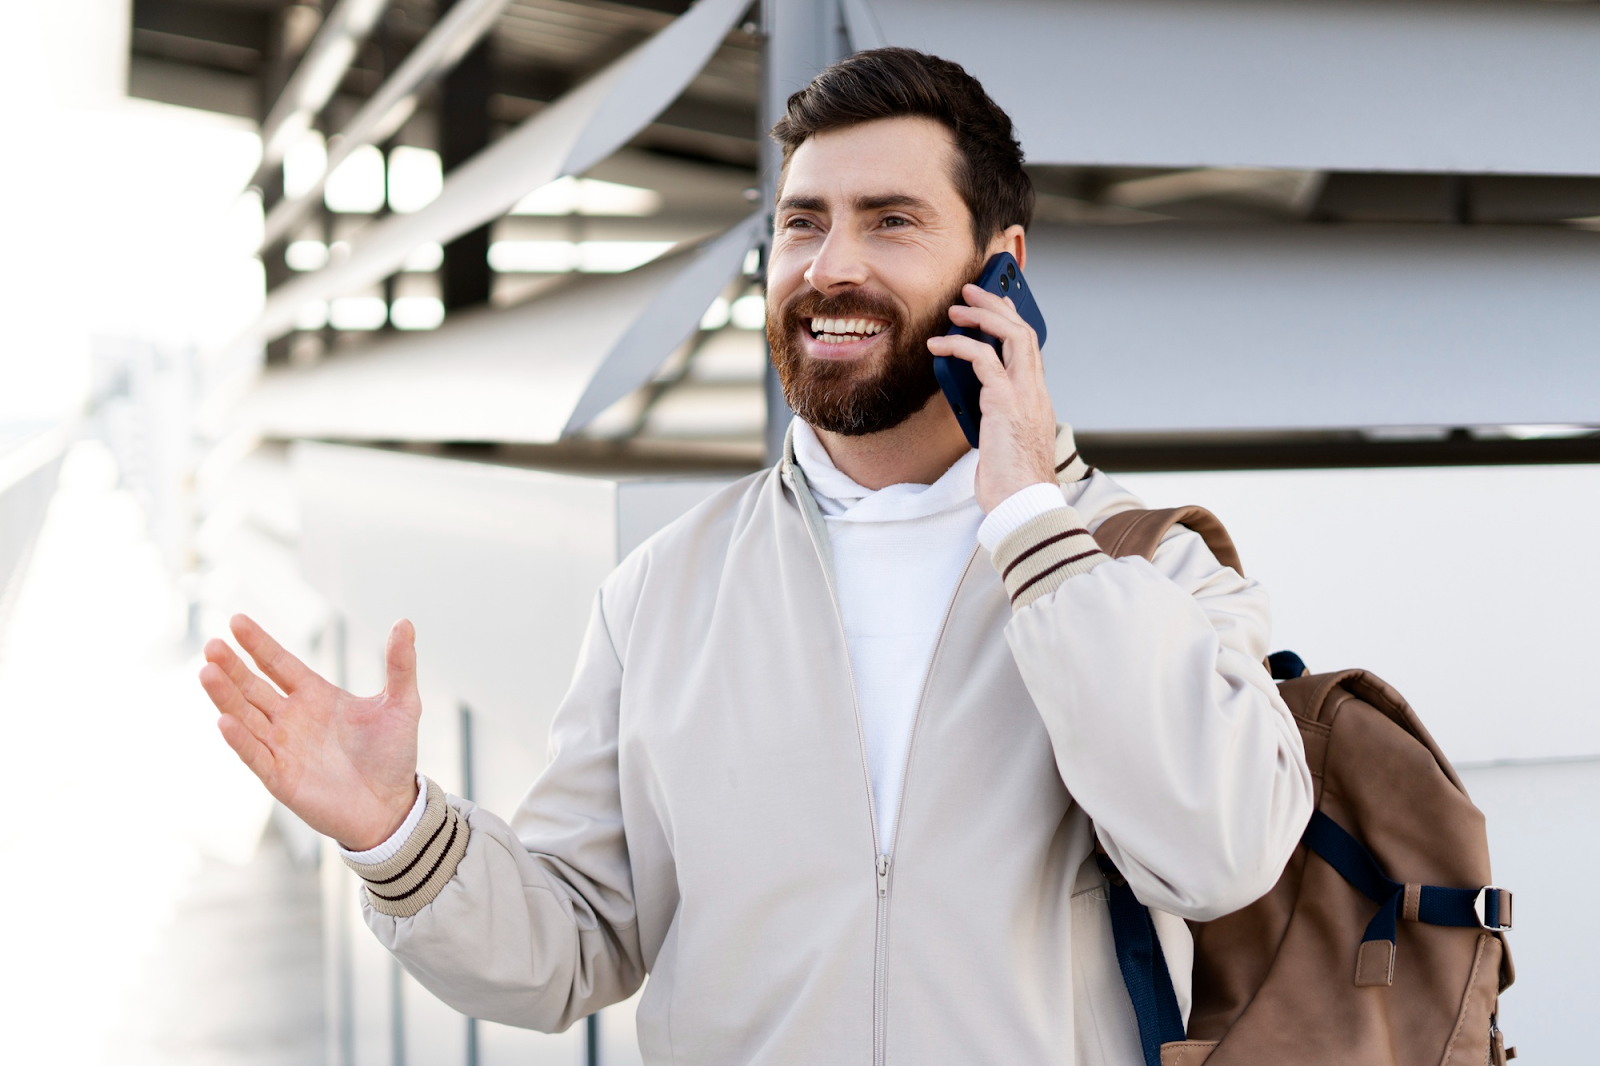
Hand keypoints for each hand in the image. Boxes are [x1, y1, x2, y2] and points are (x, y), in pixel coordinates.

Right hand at [198, 614, 421, 850]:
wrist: (393, 806)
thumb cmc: (394, 755)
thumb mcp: (402, 704)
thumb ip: (400, 665)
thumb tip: (405, 622)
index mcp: (315, 696)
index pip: (279, 664)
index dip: (258, 644)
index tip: (237, 620)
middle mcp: (292, 718)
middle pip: (253, 687)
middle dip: (232, 666)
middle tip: (212, 644)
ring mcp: (283, 747)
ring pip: (245, 716)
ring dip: (225, 696)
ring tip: (206, 671)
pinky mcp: (281, 778)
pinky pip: (255, 755)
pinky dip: (239, 739)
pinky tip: (224, 720)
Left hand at [926, 282, 1058, 511]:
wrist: (1023, 504)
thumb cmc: (1011, 481)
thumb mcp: (1002, 440)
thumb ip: (994, 414)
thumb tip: (973, 398)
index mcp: (1037, 399)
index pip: (1029, 348)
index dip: (1012, 320)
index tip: (995, 305)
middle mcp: (1036, 391)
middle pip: (1023, 332)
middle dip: (996, 306)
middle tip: (970, 292)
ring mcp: (1024, 395)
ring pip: (1011, 336)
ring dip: (981, 315)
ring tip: (955, 309)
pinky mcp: (1005, 403)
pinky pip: (983, 360)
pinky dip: (960, 345)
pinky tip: (938, 345)